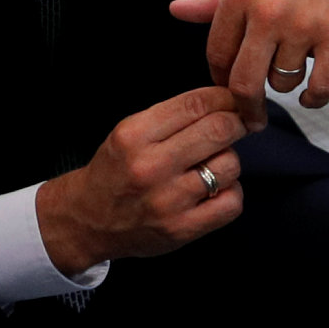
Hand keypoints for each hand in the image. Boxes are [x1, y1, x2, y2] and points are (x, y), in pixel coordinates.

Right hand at [34, 85, 248, 269]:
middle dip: (237, 123)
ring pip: (229, 165)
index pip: (195, 104)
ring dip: (229, 160)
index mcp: (134, 136)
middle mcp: (150, 167)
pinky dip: (231, 192)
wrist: (89, 220)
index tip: (234, 100)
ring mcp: (168, 201)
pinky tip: (214, 190)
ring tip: (212, 164)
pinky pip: (232, 202)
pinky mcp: (182, 229)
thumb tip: (224, 102)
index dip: (225, 98)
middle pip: (219, 130)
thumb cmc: (115, 172)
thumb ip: (172, 116)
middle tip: (239, 125)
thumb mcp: (129, 131)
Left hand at [170, 0, 328, 122]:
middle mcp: (267, 12)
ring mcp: (302, 26)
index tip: (229, 87)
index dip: (220, 78)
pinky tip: (311, 95)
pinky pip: (321, 85)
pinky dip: (315, 98)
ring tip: (294, 66)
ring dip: (286, 83)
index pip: (217, 54)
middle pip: (244, 80)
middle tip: (251, 115)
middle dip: (246, 105)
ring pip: (283, 82)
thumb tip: (178, 10)